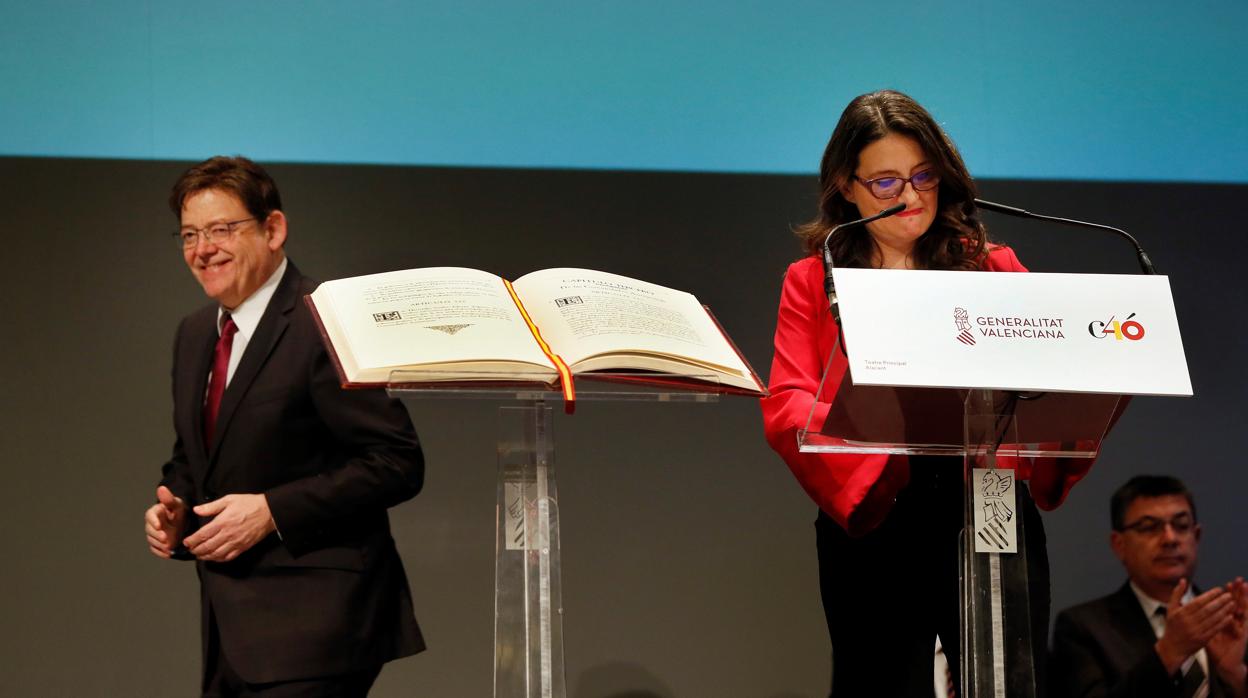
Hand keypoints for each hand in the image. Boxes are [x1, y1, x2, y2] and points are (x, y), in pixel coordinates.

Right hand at [145, 485, 186, 557]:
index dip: (153, 521)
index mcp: (155, 512)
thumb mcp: (176, 504)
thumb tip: (161, 488)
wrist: (183, 522)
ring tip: (169, 546)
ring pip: (152, 540)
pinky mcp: (156, 543)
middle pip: (150, 530)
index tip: (159, 525)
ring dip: (159, 544)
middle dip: (157, 535)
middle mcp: (152, 524)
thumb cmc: (178, 511)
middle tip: (165, 538)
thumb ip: (168, 499)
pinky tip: (168, 554)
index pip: (150, 516)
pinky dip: (160, 552)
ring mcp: (153, 534)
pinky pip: (155, 549)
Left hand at [184, 494, 275, 562]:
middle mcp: (227, 534)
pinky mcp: (243, 547)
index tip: (186, 542)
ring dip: (206, 556)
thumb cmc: (249, 504)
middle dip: (196, 550)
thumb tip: (197, 510)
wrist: (269, 512)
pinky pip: (228, 557)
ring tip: (200, 555)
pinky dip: (219, 560)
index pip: (202, 535)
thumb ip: (212, 506)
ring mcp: (235, 542)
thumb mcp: (229, 500)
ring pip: (216, 554)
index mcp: (222, 522)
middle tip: (191, 550)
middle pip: (207, 546)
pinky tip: (214, 558)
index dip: (192, 541)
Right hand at [1155, 578, 1236, 673]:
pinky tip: (1230, 616)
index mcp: (1180, 613)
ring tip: (1232, 603)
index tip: (1219, 589)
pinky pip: (1215, 629)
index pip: (1198, 602)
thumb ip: (1177, 594)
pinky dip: (1223, 622)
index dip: (1209, 595)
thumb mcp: (1170, 609)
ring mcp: (1196, 632)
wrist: (1173, 648)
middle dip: (1220, 602)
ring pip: (1213, 619)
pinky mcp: (1202, 640)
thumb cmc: (1172, 626)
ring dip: (1224, 611)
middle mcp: (1188, 622)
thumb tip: (1183, 580)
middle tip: (1229, 595)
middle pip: (1207, 610)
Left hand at [1207, 578, 1247, 694]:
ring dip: (1244, 598)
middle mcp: (1234, 622)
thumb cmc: (1215, 647)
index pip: (1227, 604)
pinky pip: (1245, 622)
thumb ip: (1201, 620)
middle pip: (1237, 603)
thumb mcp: (1206, 631)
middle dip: (1237, 592)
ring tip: (1245, 587)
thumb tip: (1192, 609)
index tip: (1226, 584)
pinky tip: (1244, 606)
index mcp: (1225, 620)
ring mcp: (1240, 628)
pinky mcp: (1244, 634)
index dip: (1228, 594)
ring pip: (1244, 609)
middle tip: (1238, 580)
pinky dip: (1245, 614)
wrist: (1224, 663)